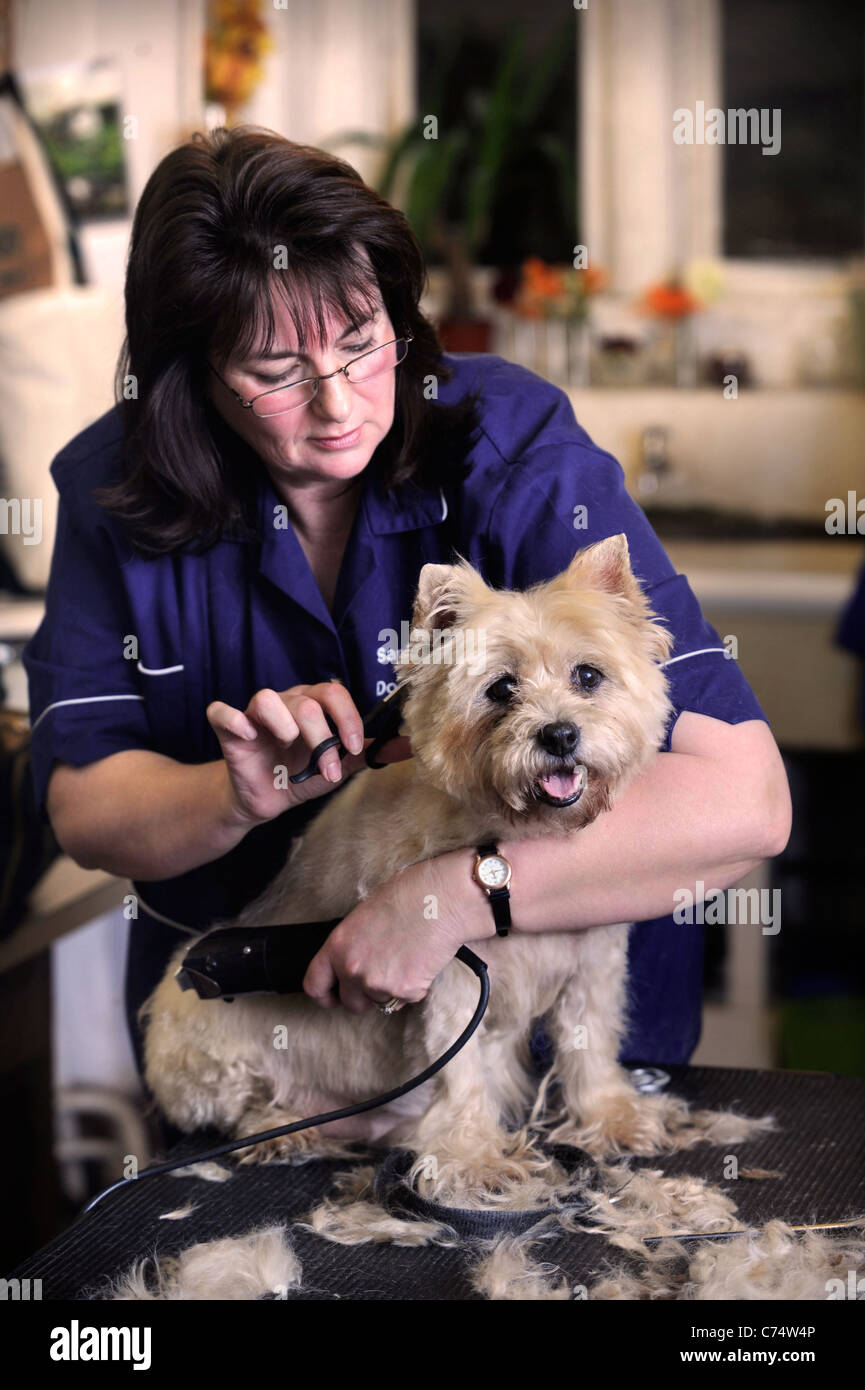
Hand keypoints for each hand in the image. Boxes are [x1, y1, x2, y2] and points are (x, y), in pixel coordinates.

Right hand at [206, 681, 410, 827]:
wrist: (267, 799)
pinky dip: (232, 718)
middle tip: (327, 770)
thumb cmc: (302, 773)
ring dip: (284, 725)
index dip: (347, 718)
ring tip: (290, 747)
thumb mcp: (339, 766)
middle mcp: (286, 702)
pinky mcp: (229, 730)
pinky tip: (247, 734)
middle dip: (322, 739)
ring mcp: (255, 715)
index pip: (334, 694)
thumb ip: (369, 754)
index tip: (354, 747)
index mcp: (313, 704)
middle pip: (306, 702)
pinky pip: (221, 711)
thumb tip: (408, 746)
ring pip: (267, 698)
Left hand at [303, 856, 464, 1012]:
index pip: (314, 985)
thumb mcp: (363, 917)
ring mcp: (378, 983)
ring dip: (391, 990)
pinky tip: (421, 962)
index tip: (333, 997)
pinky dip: (414, 988)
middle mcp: (352, 969)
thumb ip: (351, 945)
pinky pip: (405, 1000)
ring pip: (380, 1003)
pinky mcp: (405, 992)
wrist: (441, 900)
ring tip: (406, 960)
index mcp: (337, 946)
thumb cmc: (407, 896)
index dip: (324, 995)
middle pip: (350, 1003)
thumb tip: (352, 963)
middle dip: (364, 996)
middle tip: (381, 977)